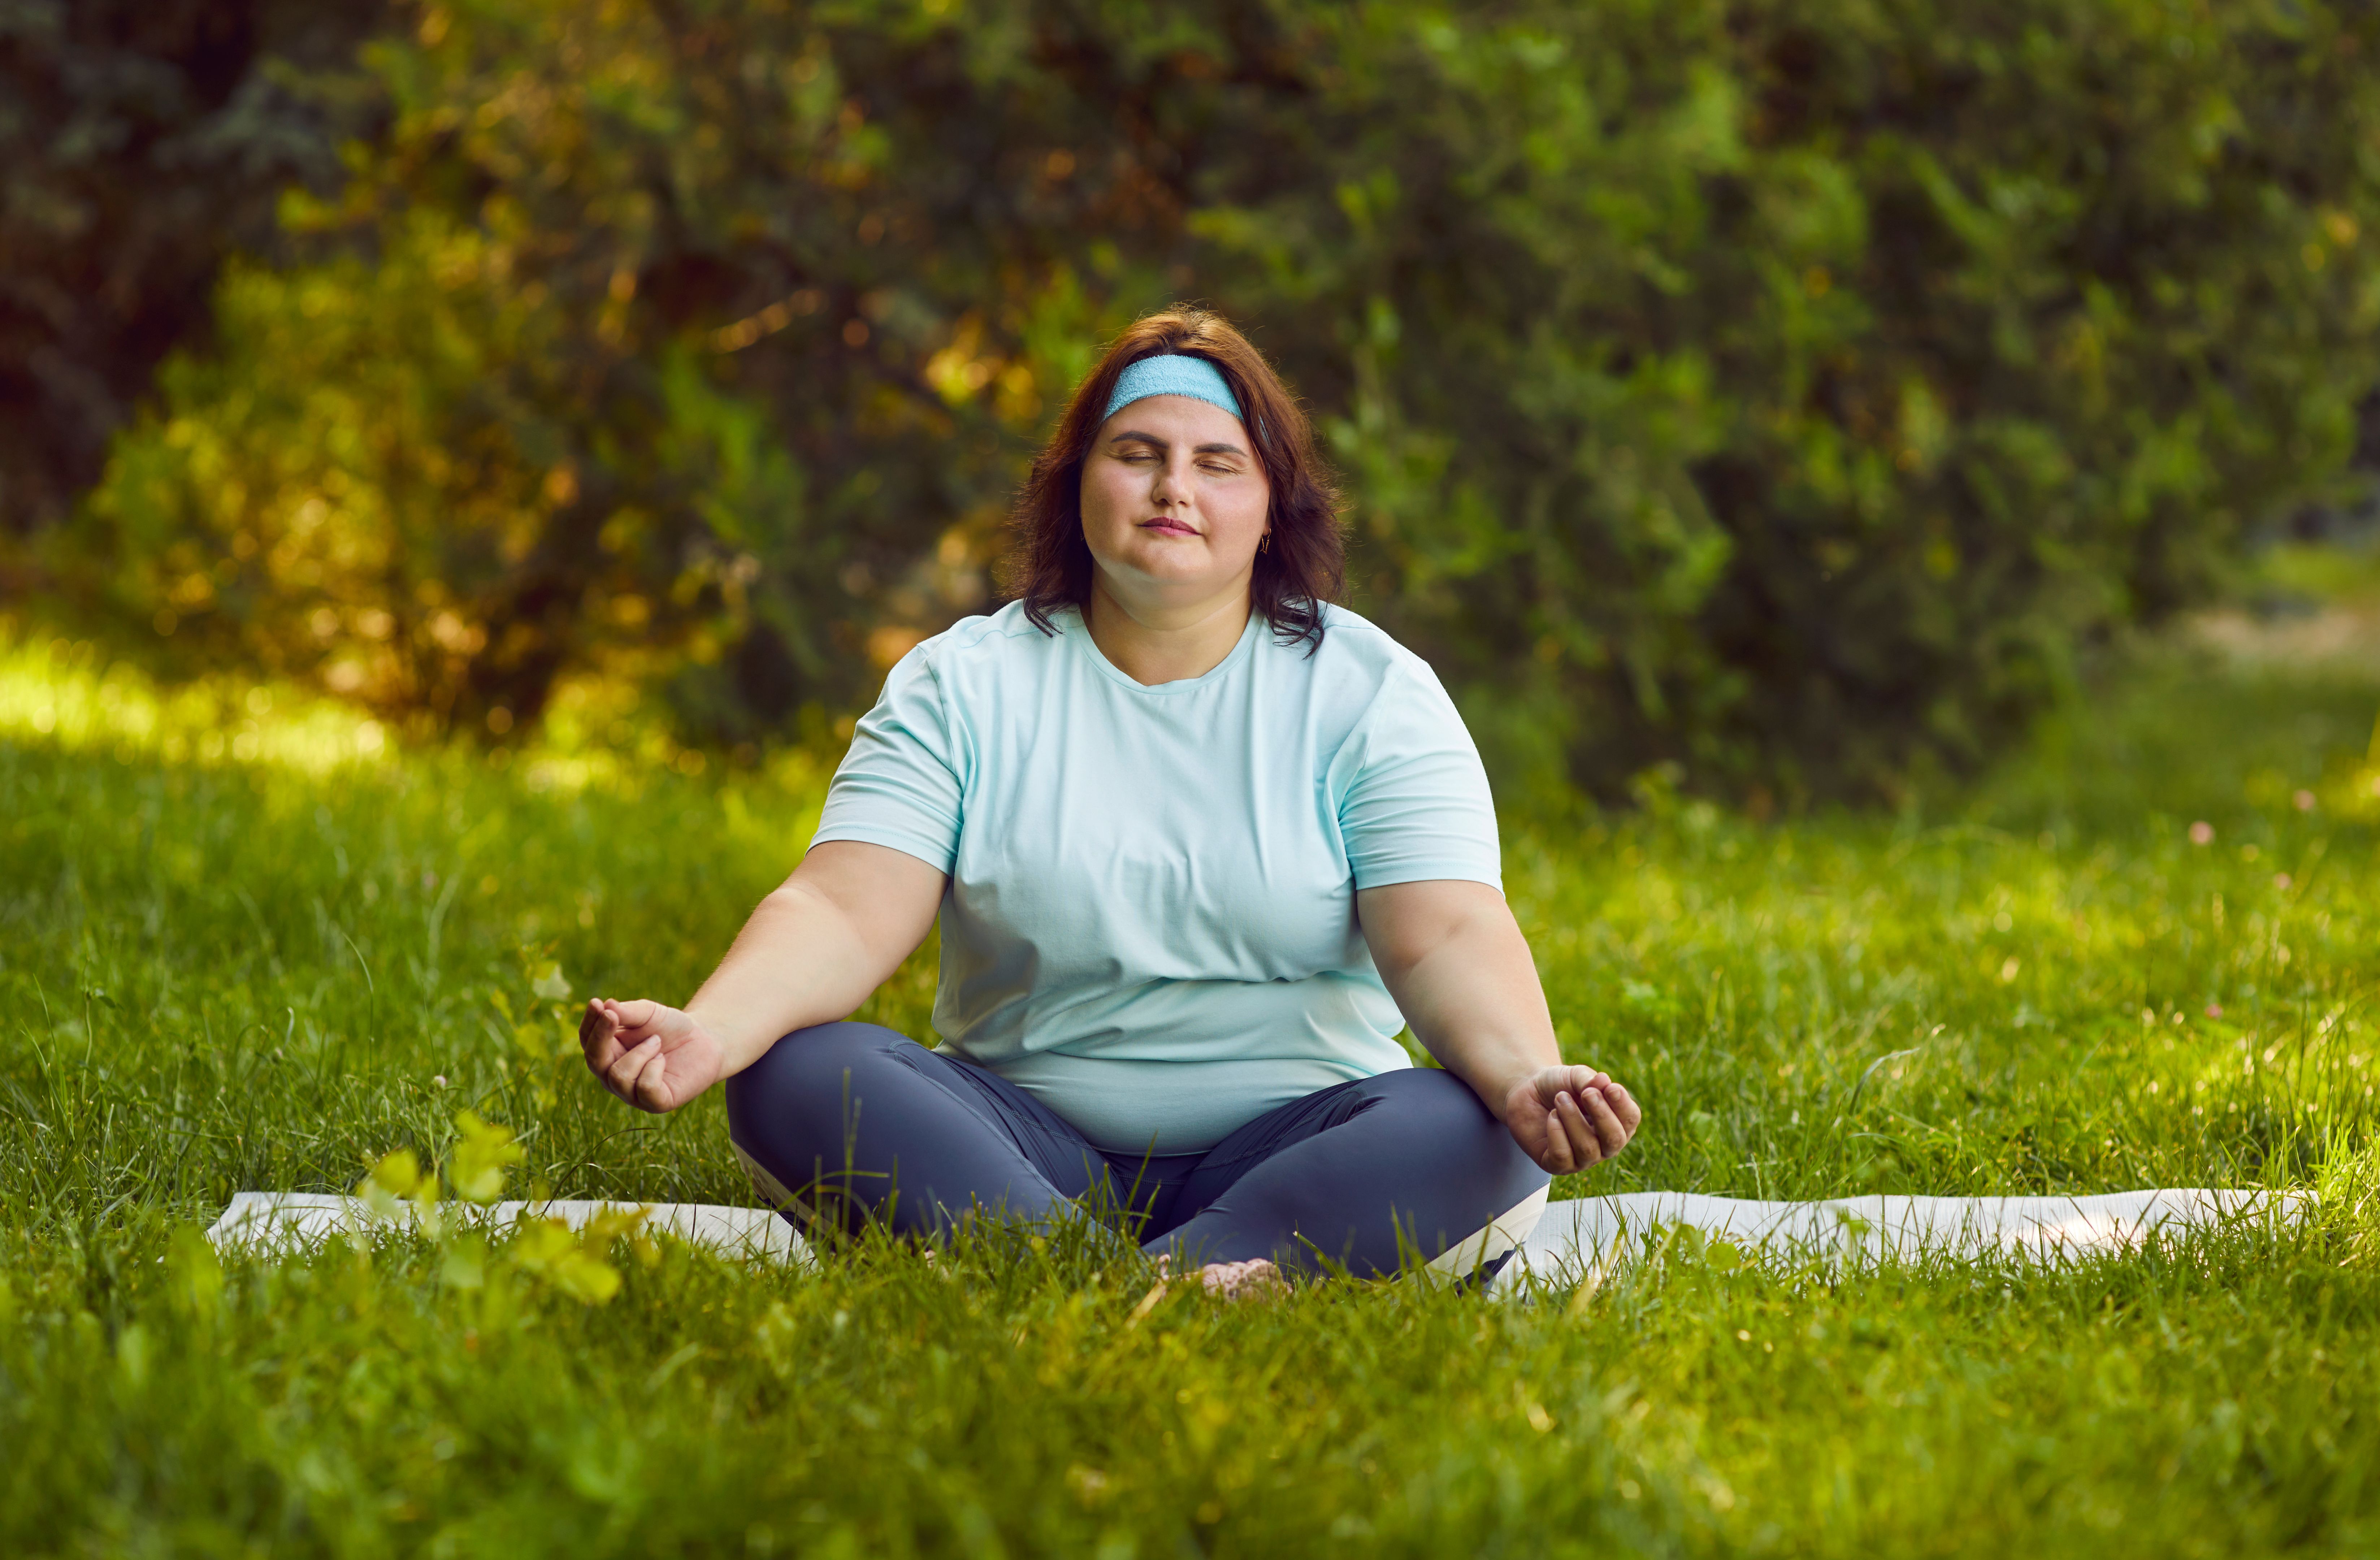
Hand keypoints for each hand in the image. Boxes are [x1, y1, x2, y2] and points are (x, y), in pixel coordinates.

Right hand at [578, 998, 727, 1112]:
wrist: (704, 1041)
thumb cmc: (670, 1027)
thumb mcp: (648, 1013)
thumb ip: (627, 1011)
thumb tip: (605, 1006)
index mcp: (607, 1053)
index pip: (587, 1041)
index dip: (589, 1023)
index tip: (596, 1003)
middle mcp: (613, 1076)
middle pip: (594, 1061)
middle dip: (602, 1035)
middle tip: (613, 1015)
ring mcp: (632, 1093)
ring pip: (619, 1076)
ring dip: (640, 1052)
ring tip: (656, 1041)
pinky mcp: (655, 1103)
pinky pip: (645, 1088)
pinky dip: (654, 1068)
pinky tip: (662, 1060)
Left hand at [1502, 1065, 1641, 1174]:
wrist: (1527, 1092)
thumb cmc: (1558, 1086)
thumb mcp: (1574, 1076)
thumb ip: (1589, 1079)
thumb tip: (1604, 1081)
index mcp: (1616, 1122)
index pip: (1631, 1120)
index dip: (1623, 1104)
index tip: (1609, 1087)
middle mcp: (1603, 1145)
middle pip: (1615, 1140)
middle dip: (1601, 1114)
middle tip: (1586, 1093)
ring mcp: (1581, 1159)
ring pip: (1587, 1148)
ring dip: (1572, 1118)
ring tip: (1560, 1098)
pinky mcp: (1556, 1165)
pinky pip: (1562, 1156)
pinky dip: (1556, 1131)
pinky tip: (1551, 1116)